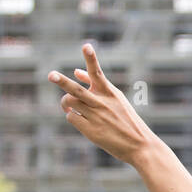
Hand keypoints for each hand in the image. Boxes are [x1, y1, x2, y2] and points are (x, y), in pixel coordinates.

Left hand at [47, 44, 155, 164]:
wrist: (141, 146)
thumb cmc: (127, 121)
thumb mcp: (116, 100)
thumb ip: (95, 85)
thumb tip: (75, 71)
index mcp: (111, 93)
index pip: (98, 73)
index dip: (91, 59)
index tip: (86, 46)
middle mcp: (102, 103)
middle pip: (77, 90)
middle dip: (62, 82)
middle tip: (50, 75)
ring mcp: (96, 117)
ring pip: (70, 102)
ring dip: (65, 103)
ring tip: (66, 106)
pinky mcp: (91, 130)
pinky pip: (71, 117)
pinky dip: (72, 116)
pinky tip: (80, 120)